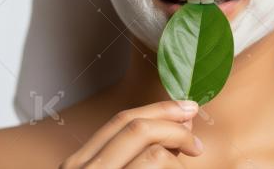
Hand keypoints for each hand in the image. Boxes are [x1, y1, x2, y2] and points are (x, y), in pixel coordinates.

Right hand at [59, 100, 203, 167]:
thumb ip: (137, 156)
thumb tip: (181, 124)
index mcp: (80, 164)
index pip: (120, 122)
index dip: (156, 110)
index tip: (184, 110)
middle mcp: (79, 168)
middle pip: (131, 123)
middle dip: (168, 115)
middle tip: (194, 116)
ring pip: (142, 136)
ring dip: (175, 137)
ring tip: (195, 148)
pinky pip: (152, 159)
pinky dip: (173, 160)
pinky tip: (183, 167)